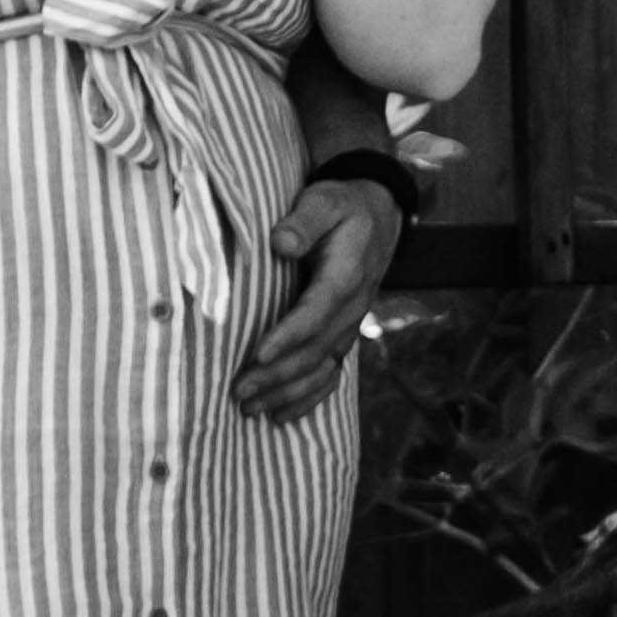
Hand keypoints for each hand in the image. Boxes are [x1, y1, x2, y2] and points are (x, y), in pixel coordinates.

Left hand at [233, 173, 402, 418]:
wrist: (378, 217)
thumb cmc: (341, 206)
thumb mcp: (324, 200)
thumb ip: (303, 220)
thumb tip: (280, 243)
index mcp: (347, 274)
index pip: (317, 310)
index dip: (289, 335)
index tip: (259, 354)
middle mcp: (353, 307)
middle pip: (315, 350)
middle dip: (277, 375)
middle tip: (237, 390)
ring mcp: (350, 325)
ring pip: (321, 369)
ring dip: (286, 392)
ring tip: (249, 409)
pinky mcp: (343, 335)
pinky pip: (330, 375)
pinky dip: (307, 399)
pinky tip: (279, 416)